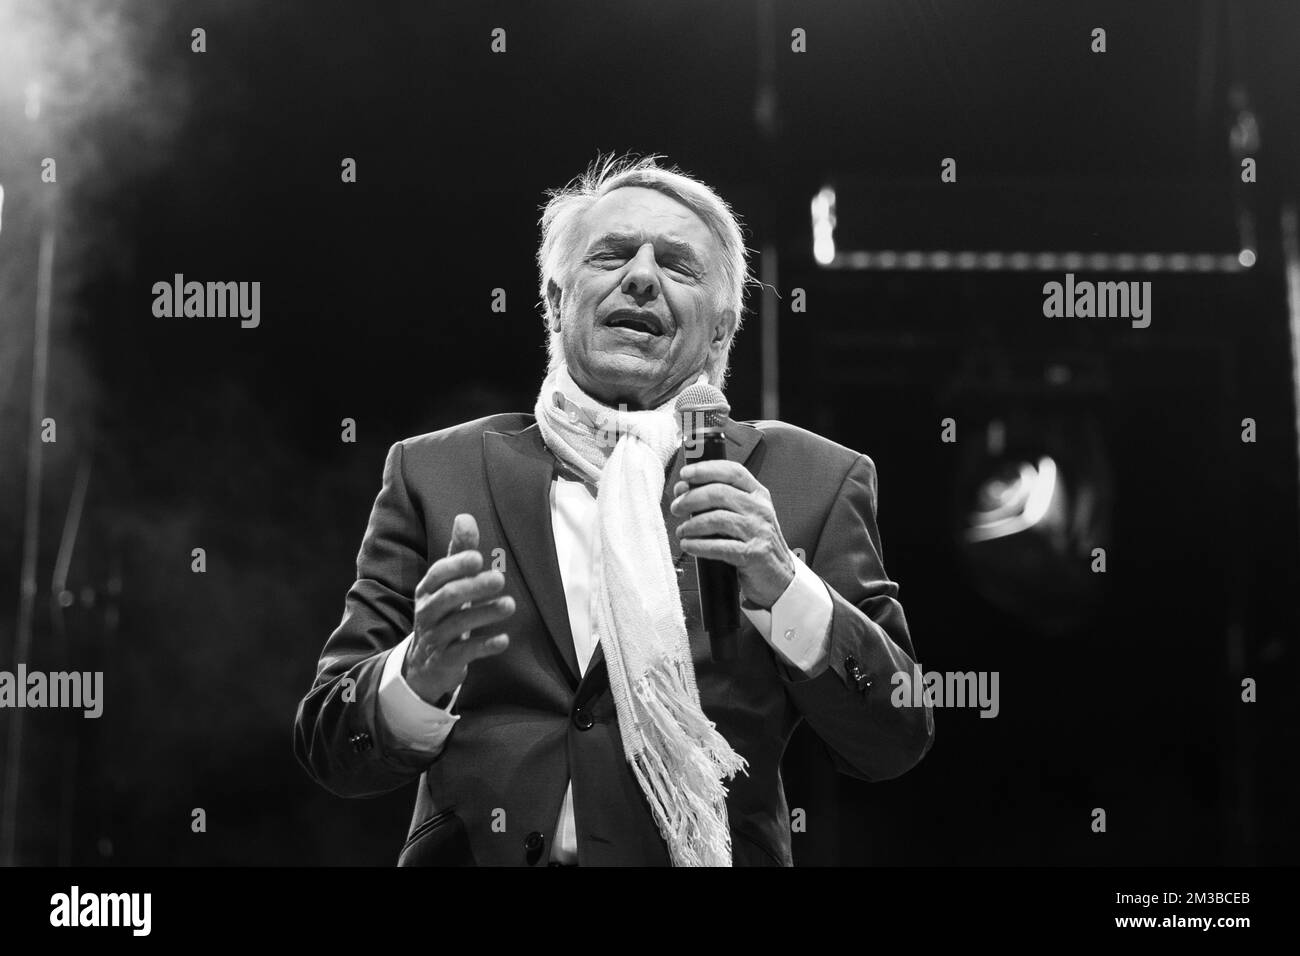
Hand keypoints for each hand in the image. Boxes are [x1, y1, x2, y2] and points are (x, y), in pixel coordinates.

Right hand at [403, 513, 514, 706]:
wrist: (423, 664)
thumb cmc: (442, 614)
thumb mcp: (448, 584)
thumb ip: (458, 553)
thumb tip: (465, 517)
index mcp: (428, 590)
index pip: (438, 574)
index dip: (456, 565)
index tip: (478, 557)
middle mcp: (427, 612)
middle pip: (447, 597)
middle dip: (472, 587)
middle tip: (499, 579)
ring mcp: (435, 637)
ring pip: (456, 624)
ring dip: (484, 614)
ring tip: (510, 605)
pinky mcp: (446, 661)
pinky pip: (463, 653)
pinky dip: (484, 646)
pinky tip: (504, 640)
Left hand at [669, 460, 795, 609]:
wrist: (778, 576)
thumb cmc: (755, 543)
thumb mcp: (744, 515)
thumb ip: (719, 501)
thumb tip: (684, 489)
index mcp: (758, 495)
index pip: (733, 471)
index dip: (706, 469)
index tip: (685, 474)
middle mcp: (760, 510)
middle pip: (720, 492)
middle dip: (691, 499)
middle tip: (677, 508)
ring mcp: (759, 531)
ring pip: (717, 519)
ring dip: (692, 525)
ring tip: (682, 531)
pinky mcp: (753, 554)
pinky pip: (719, 546)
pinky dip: (698, 545)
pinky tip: (689, 545)